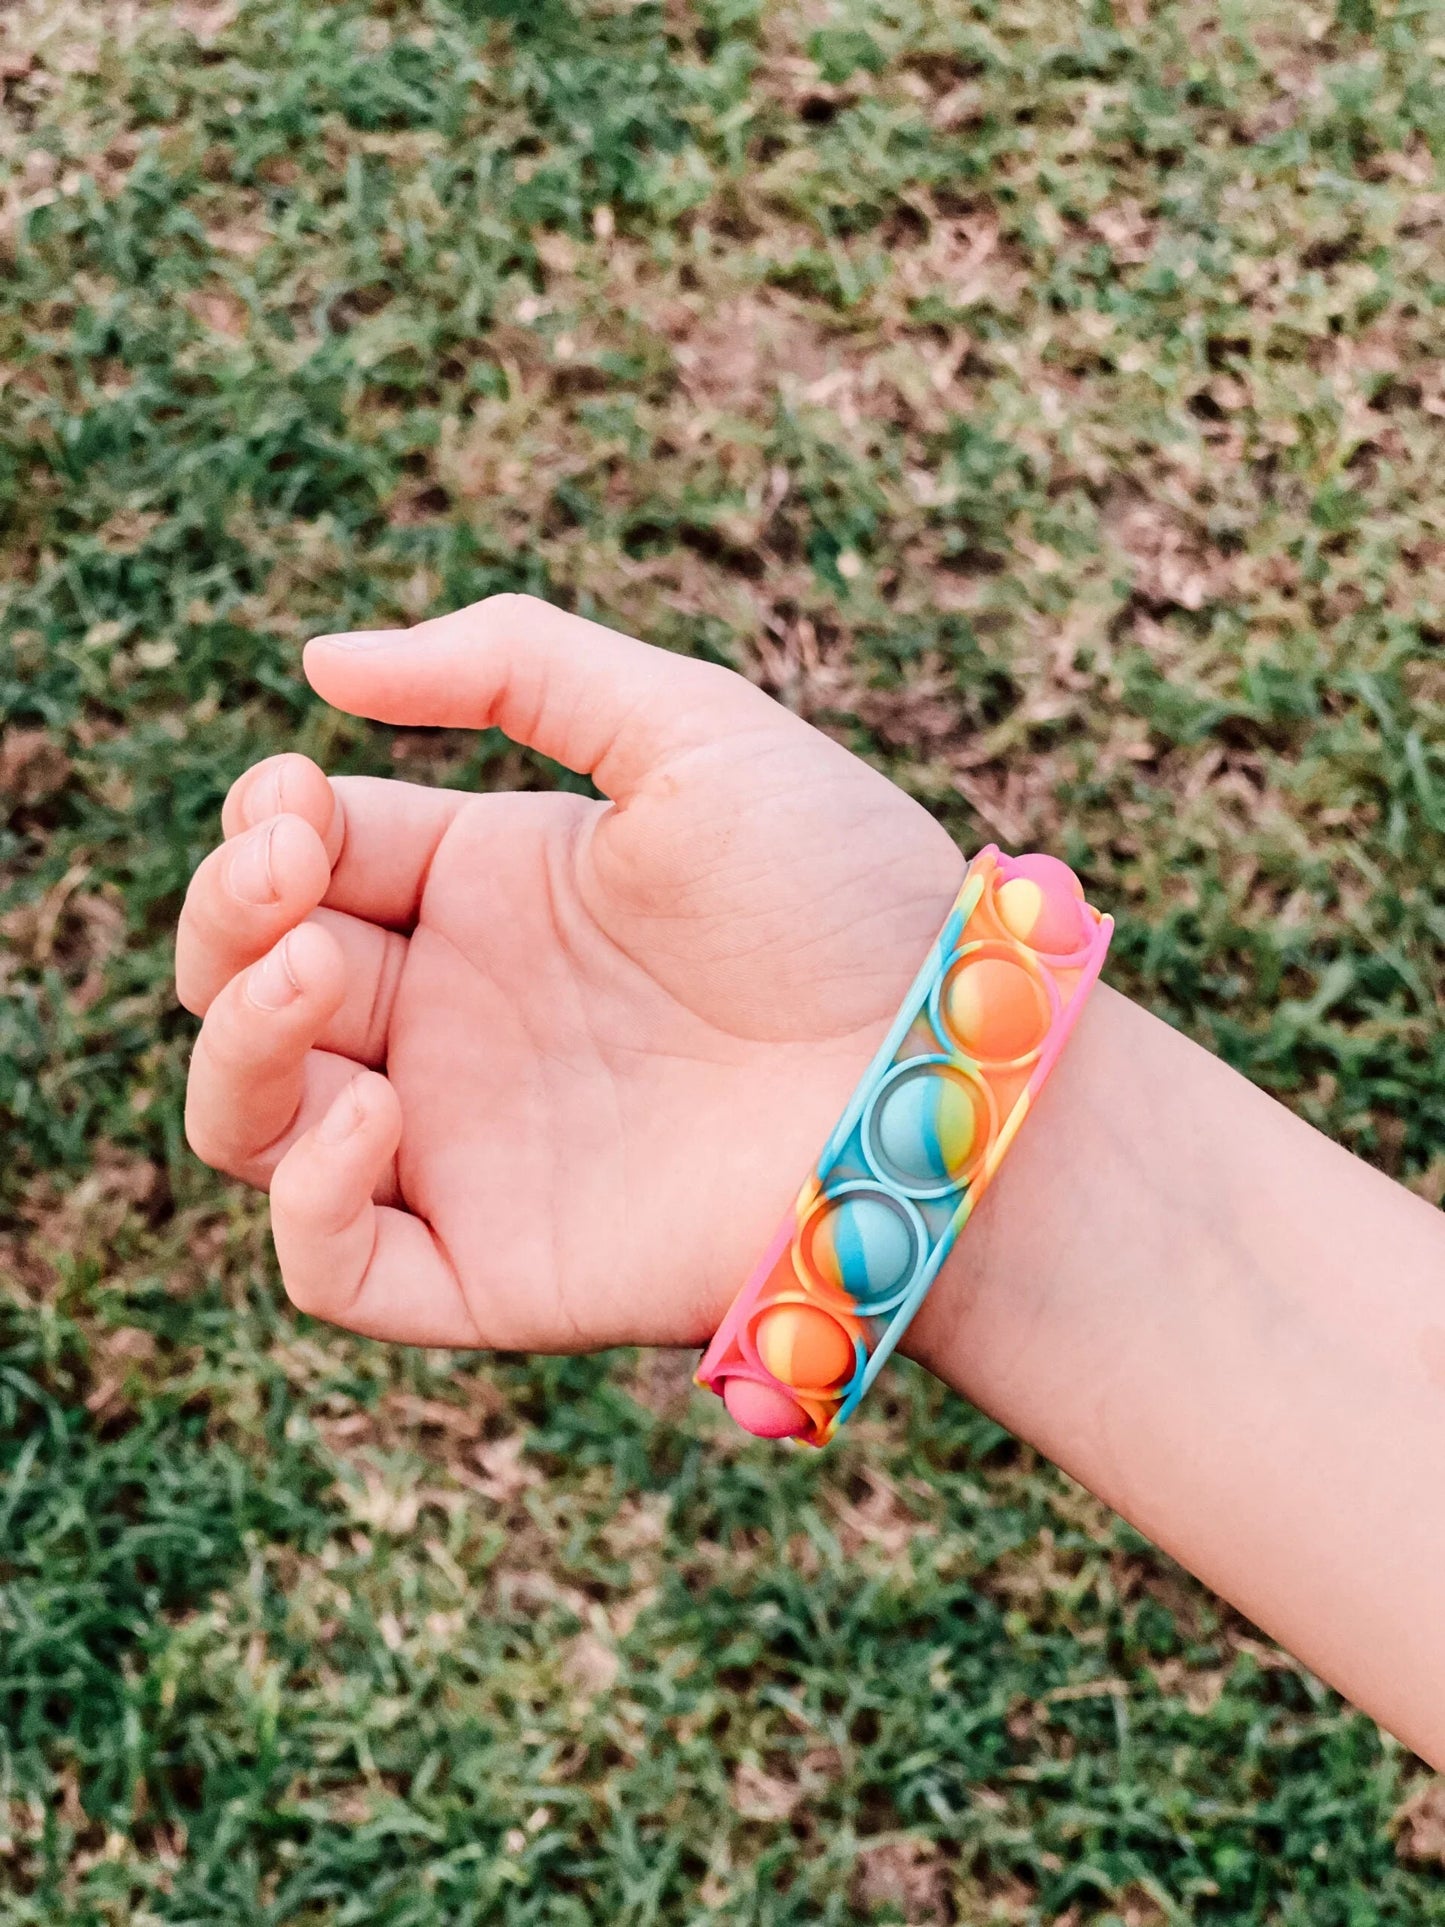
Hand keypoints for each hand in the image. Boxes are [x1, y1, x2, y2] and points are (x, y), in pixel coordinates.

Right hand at [177, 596, 962, 1351]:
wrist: (944, 1059)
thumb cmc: (839, 889)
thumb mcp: (686, 727)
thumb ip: (511, 665)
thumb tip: (318, 663)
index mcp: (487, 889)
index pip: (307, 860)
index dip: (266, 829)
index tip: (294, 801)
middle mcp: (458, 1019)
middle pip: (253, 983)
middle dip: (227, 921)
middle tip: (283, 878)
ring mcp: (467, 1148)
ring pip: (255, 1123)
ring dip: (237, 1046)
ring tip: (303, 976)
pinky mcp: (495, 1267)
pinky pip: (335, 1265)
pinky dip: (305, 1201)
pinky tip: (369, 1114)